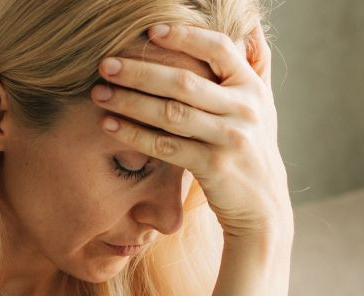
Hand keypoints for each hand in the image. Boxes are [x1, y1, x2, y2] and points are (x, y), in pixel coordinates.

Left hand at [92, 20, 291, 240]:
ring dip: (130, 101)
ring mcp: (230, 138)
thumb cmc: (253, 149)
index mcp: (252, 87)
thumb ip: (255, 63)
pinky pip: (166, 146)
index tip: (150, 31)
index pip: (218, 49)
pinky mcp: (214, 166)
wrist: (264, 207)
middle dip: (140, 71)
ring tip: (99, 92)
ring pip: (171, 113)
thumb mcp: (264, 105)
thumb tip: (251, 21)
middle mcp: (245, 109)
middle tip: (106, 64)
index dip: (184, 36)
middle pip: (184, 82)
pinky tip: (110, 124)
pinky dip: (134, 134)